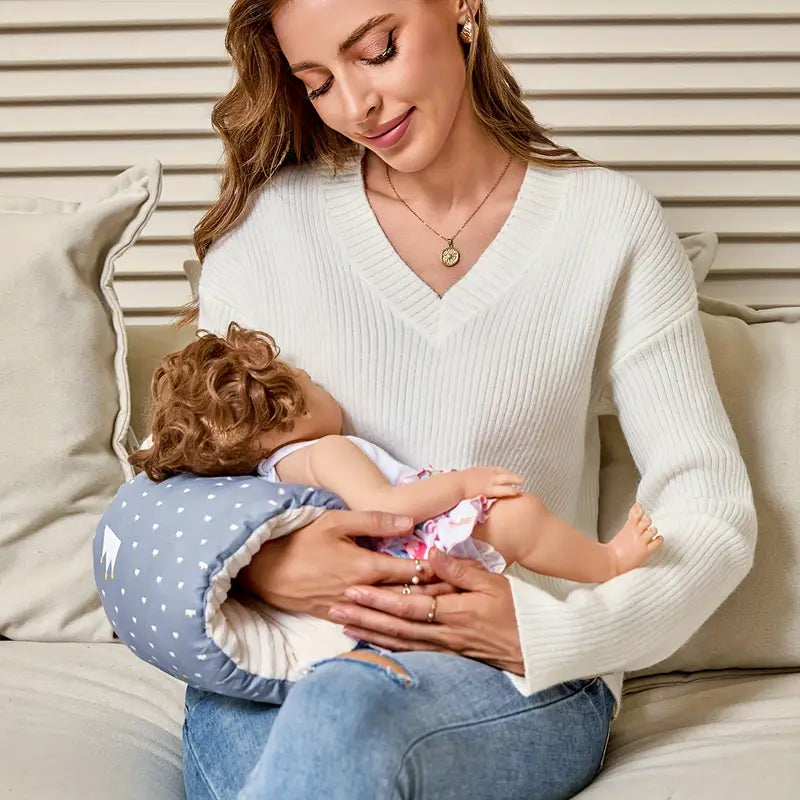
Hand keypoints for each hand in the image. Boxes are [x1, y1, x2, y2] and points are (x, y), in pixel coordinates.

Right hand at [237, 510, 456, 619]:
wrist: (262, 569)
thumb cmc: (300, 539)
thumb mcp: (336, 521)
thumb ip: (374, 520)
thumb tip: (409, 521)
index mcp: (365, 568)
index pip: (411, 571)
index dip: (437, 571)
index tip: (459, 571)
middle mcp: (362, 593)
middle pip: (407, 597)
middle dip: (435, 596)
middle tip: (463, 596)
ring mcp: (349, 609)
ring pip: (392, 614)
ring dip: (416, 611)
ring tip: (443, 612)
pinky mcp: (335, 617)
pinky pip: (370, 623)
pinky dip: (390, 622)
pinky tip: (405, 625)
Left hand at [329, 547, 524, 674]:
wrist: (536, 646)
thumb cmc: (517, 609)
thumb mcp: (494, 583)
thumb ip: (461, 570)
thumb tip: (431, 555)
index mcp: (455, 612)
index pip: (409, 606)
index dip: (379, 599)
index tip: (354, 588)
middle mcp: (444, 634)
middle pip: (395, 626)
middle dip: (363, 616)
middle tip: (334, 605)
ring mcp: (444, 647)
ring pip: (399, 641)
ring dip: (369, 633)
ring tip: (342, 623)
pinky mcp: (446, 654)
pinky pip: (411, 651)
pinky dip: (387, 646)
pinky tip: (371, 641)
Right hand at [462, 466, 523, 498]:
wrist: (455, 485)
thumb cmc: (456, 483)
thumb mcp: (464, 478)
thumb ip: (471, 479)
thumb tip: (469, 483)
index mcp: (481, 470)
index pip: (497, 470)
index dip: (505, 472)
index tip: (509, 475)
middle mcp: (487, 473)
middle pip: (503, 472)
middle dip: (512, 475)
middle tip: (521, 478)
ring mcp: (489, 481)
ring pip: (506, 479)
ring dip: (515, 479)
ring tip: (522, 482)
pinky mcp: (489, 489)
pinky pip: (503, 489)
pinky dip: (510, 490)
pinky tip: (517, 492)